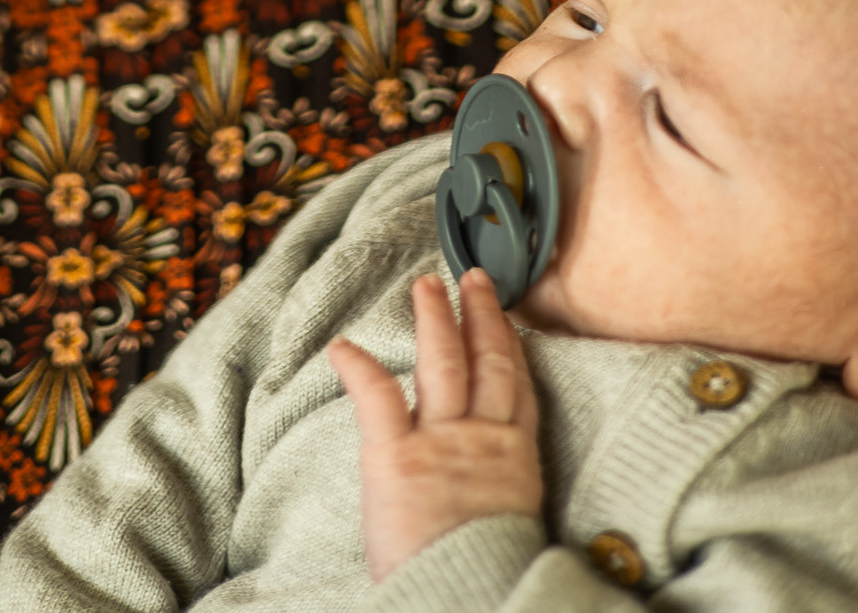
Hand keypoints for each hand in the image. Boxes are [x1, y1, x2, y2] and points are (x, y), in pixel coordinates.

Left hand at [328, 266, 543, 582]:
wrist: (475, 606)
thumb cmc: (487, 584)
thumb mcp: (510, 531)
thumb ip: (499, 497)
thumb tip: (488, 501)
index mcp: (515, 464)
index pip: (517, 391)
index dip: (512, 348)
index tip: (509, 318)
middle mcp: (483, 441)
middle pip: (486, 362)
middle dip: (480, 315)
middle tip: (471, 278)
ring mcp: (441, 443)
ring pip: (441, 362)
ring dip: (433, 320)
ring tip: (425, 287)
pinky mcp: (396, 456)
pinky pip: (376, 397)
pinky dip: (357, 367)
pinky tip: (341, 346)